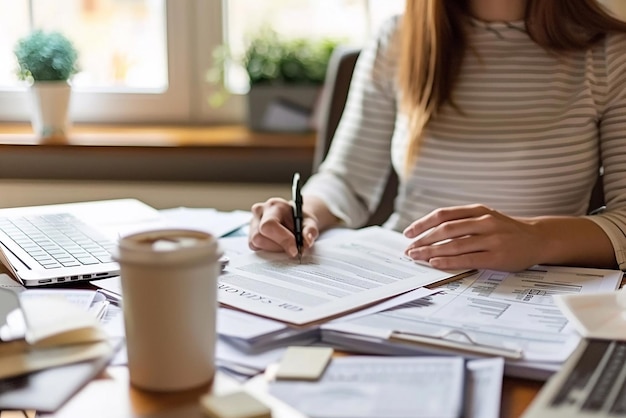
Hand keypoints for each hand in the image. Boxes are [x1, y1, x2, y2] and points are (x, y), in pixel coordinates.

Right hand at [249, 197, 318, 256]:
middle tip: (292, 249)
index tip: (295, 250)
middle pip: (259, 236)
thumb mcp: (309, 223)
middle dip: (277, 246)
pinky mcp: (250, 233)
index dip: (282, 239)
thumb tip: (306, 241)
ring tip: (285, 244)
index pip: (270, 224)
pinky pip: (255, 247)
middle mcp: (259, 211)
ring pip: (255, 243)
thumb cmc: (300, 220)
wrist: (294, 219)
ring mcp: (252, 222)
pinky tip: (277, 244)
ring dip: (273, 249)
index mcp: (274, 205)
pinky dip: (268, 249)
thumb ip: (309, 231)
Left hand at [403, 204, 542, 271]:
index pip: (443, 215)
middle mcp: (484, 222)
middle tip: (409, 249)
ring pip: (454, 245)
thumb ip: (462, 221)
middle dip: (423, 240)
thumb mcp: (485, 217)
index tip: (408, 233)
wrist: (538, 239)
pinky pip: (468, 259)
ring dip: (431, 251)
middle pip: (445, 230)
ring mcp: (492, 239)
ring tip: (417, 257)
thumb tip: (429, 232)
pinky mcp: (497, 257)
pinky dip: (448, 261)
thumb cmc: (505, 230)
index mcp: (478, 210)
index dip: (423, 223)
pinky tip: (435, 263)